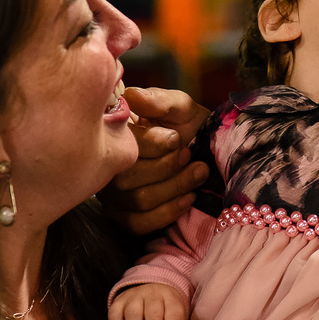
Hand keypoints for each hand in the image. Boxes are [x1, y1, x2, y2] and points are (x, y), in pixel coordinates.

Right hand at [101, 87, 210, 234]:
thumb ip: (159, 100)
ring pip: (139, 200)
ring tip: (199, 171)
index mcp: (115, 134)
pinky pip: (138, 223)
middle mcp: (107, 165)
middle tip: (190, 155)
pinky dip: (168, 212)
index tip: (176, 138)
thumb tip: (130, 95)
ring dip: (176, 186)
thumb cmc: (190, 129)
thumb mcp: (181, 108)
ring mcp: (112, 194)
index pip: (121, 145)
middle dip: (168, 168)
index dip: (152, 144)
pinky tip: (189, 198)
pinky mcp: (123, 217)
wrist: (211, 156)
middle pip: (128, 177)